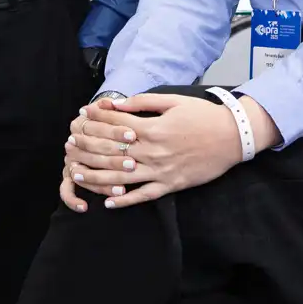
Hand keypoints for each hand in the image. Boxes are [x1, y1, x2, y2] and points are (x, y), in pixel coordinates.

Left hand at [61, 92, 259, 210]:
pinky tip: (108, 202)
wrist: (232, 137)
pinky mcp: (171, 185)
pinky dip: (125, 201)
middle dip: (88, 147)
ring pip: (121, 177)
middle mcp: (152, 151)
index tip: (81, 115)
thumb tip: (119, 103)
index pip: (116, 124)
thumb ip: (144, 102)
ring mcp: (161, 171)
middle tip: (70, 145)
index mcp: (152, 128)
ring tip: (77, 173)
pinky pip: (144, 196)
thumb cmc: (203, 116)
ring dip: (96, 175)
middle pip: (112, 151)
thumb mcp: (174, 101)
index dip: (96, 119)